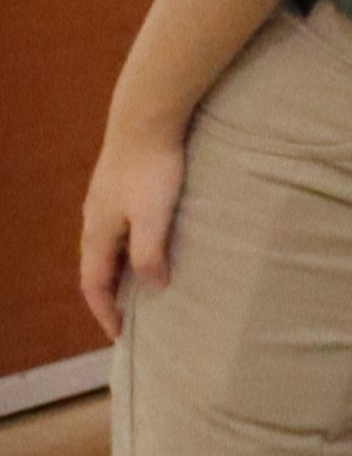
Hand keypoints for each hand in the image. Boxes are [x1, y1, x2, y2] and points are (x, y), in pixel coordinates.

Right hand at [77, 136, 186, 337]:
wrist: (147, 120)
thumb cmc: (152, 169)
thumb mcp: (154, 217)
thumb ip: (150, 253)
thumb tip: (154, 287)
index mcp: (97, 234)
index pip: (94, 285)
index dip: (105, 312)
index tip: (119, 336)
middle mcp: (94, 222)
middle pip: (97, 269)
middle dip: (110, 297)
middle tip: (129, 319)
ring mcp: (105, 204)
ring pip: (107, 249)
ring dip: (119, 273)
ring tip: (139, 290)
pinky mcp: (119, 189)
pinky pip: (118, 232)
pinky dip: (127, 251)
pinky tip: (146, 248)